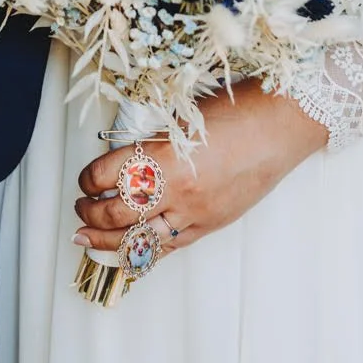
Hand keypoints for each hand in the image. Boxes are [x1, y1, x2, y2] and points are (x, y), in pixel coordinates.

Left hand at [72, 83, 328, 259]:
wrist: (281, 126)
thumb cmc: (237, 110)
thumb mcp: (182, 117)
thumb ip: (152, 141)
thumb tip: (123, 157)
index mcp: (166, 155)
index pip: (108, 175)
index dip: (88, 179)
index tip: (84, 178)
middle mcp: (177, 190)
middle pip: (117, 214)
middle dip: (91, 212)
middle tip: (81, 206)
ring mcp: (195, 213)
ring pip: (138, 240)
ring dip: (106, 240)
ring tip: (87, 235)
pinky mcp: (210, 226)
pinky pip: (168, 248)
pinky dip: (141, 253)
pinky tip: (124, 253)